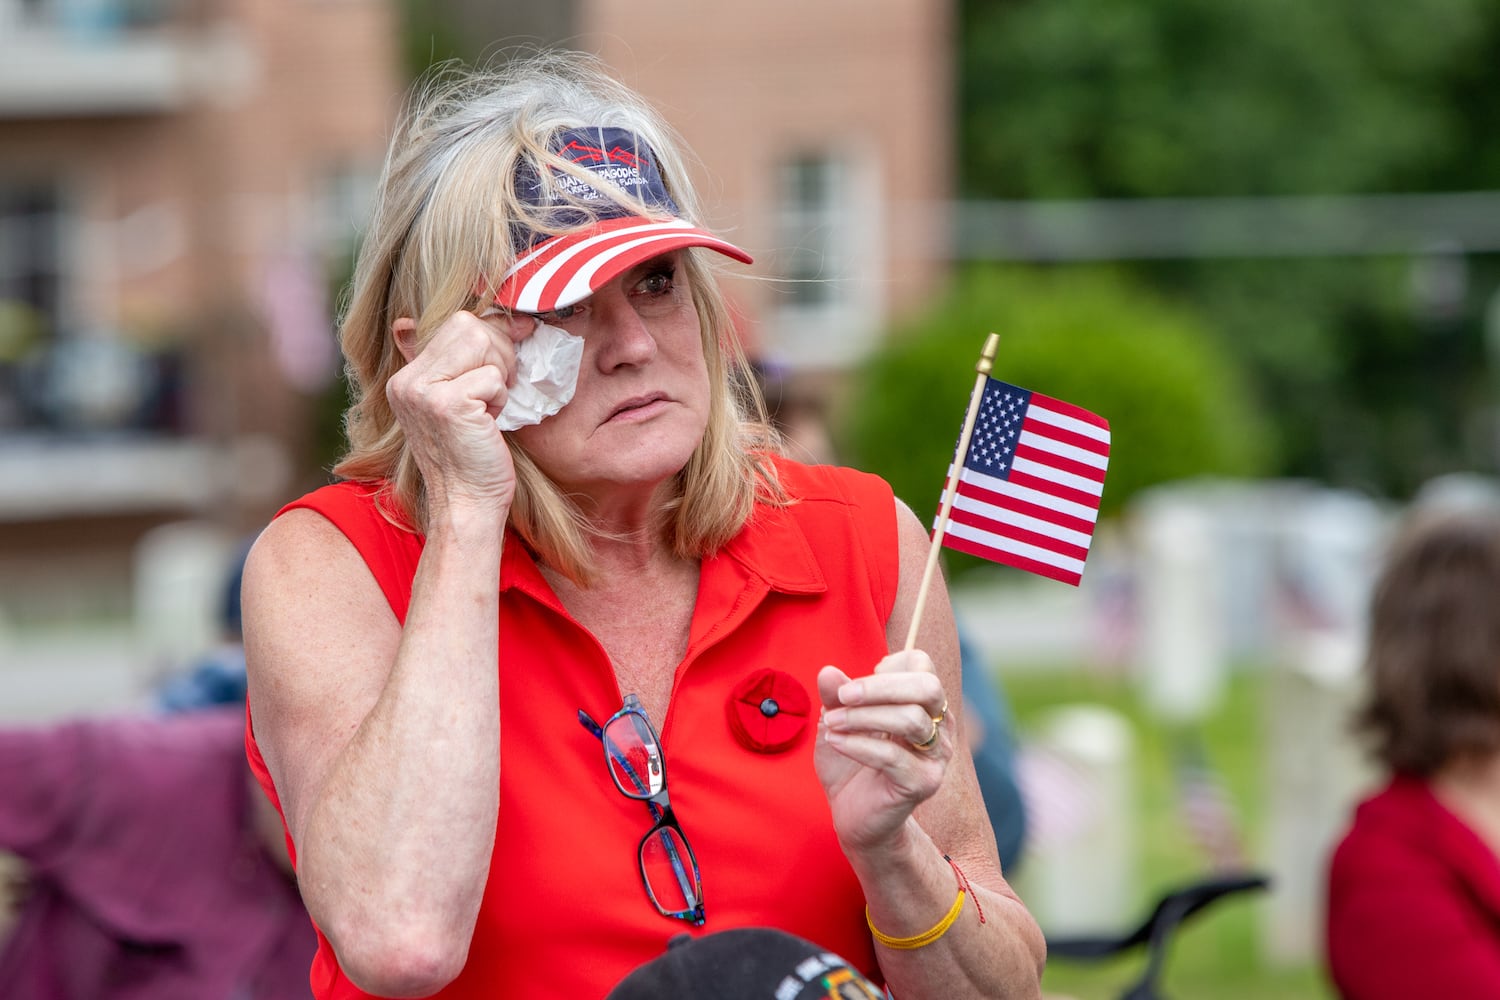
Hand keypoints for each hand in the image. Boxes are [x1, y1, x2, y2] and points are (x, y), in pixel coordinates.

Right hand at [386, 310, 536, 514]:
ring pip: (481, 343)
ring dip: (499, 376)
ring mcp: (423, 392)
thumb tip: (510, 318)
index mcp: (406, 378)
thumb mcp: (459, 403)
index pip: (457, 323)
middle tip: (497, 391)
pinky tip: (488, 424)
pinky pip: (492, 378)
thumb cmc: (473, 457)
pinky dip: (501, 399)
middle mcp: (407, 381)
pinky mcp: (447, 405)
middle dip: (498, 352)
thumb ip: (467, 363)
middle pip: (468, 325)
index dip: (492, 333)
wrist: (467, 505)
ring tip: (489, 408)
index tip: (515, 342)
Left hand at [814, 651, 952, 853]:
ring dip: (863, 717)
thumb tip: (828, 671)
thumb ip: (835, 696)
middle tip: (843, 696)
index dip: (888, 665)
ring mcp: (935, 757)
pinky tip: (833, 740)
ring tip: (830, 722)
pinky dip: (858, 744)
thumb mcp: (836, 722)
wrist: (854, 817)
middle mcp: (938, 727)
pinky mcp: (922, 784)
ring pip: (911, 720)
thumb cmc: (850, 765)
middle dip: (879, 686)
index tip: (856, 684)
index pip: (923, 666)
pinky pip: (893, 757)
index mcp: (923, 705)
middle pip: (927, 687)